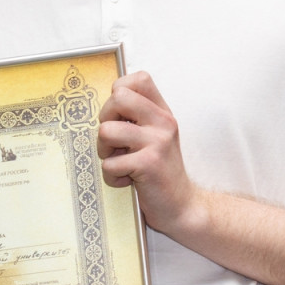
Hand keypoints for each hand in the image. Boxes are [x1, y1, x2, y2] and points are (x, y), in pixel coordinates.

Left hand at [97, 71, 202, 238]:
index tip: (120, 115)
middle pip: (117, 98)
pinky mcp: (149, 164)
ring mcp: (157, 141)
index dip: (119, 91)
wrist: (180, 205)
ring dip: (104, 151)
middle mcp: (162, 122)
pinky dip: (112, 176)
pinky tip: (127, 180)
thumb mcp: (155, 136)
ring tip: (119, 161)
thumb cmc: (159, 171)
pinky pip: (110, 163)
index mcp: (162, 112)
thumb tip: (107, 103)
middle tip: (114, 141)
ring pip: (106, 130)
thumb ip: (137, 117)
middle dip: (105, 120)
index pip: (139, 79)